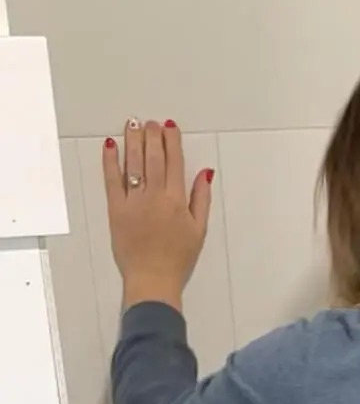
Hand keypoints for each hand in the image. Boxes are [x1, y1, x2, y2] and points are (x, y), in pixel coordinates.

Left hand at [102, 119, 212, 310]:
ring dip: (133, 140)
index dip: (172, 141)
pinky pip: (112, 180)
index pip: (174, 162)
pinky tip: (110, 146)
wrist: (152, 281)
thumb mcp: (199, 231)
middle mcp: (155, 196)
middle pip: (153, 157)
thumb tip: (204, 174)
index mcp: (177, 201)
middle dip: (152, 135)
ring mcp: (134, 201)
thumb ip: (201, 200)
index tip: (170, 127)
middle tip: (151, 122)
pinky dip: (111, 161)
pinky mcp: (116, 209)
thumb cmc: (177, 261)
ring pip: (133, 163)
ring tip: (133, 124)